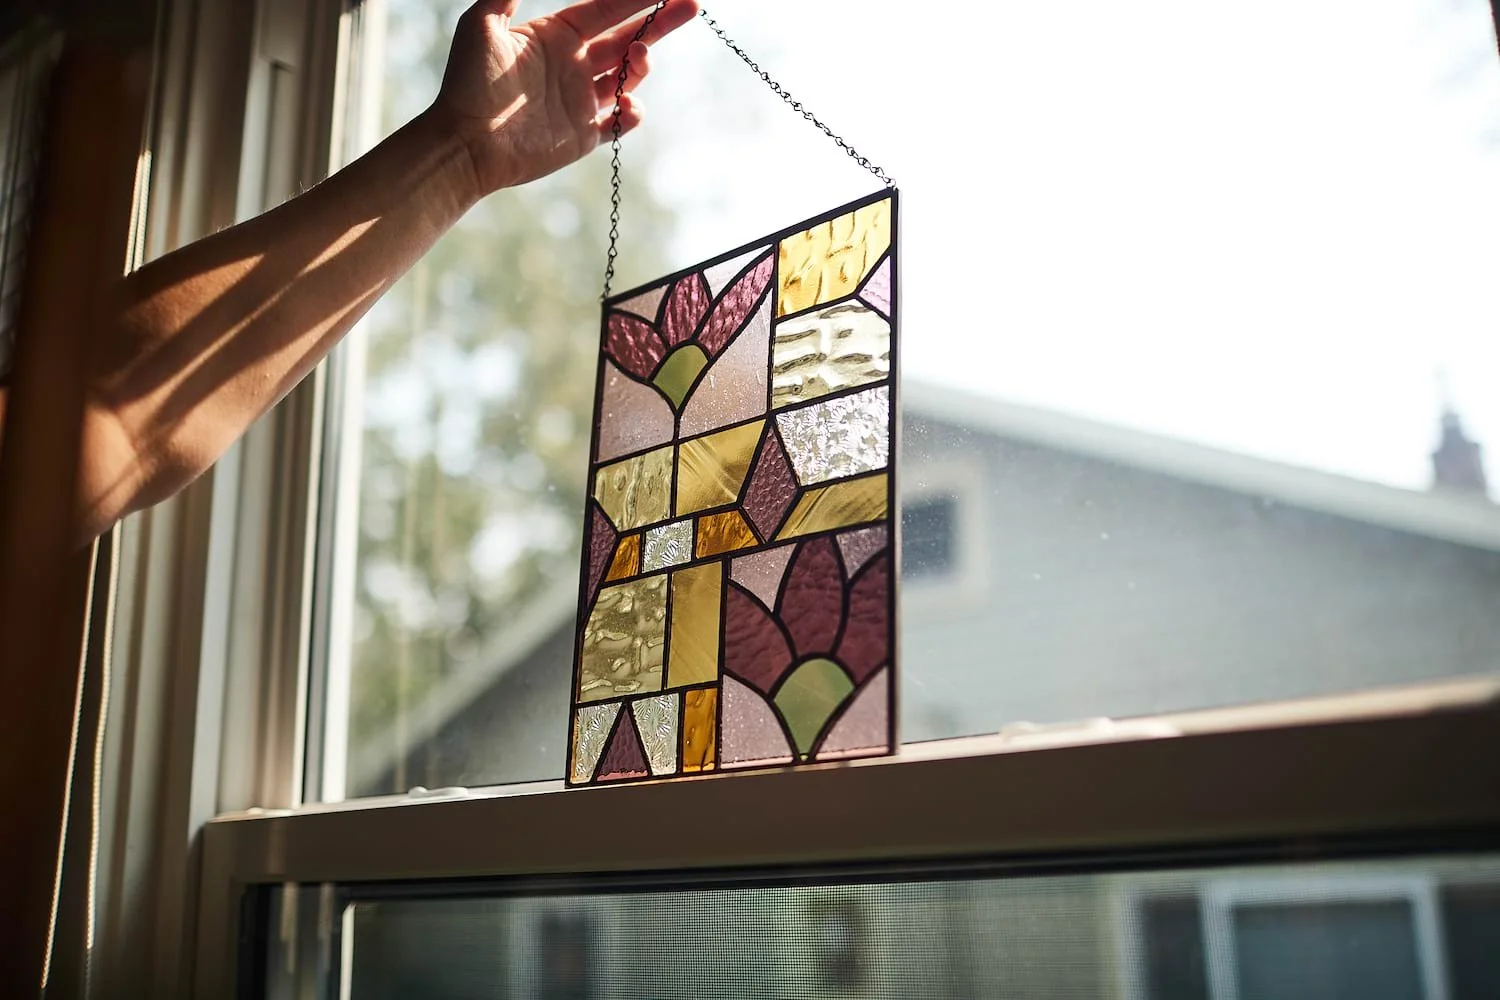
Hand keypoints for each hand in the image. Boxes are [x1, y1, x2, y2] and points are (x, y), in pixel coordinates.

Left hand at [432, 0, 698, 195]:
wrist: (466, 144)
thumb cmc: (469, 83)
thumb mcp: (481, 24)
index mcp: (554, 35)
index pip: (605, 9)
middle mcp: (572, 64)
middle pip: (627, 37)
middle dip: (659, 22)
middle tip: (690, 5)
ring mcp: (580, 100)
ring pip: (627, 76)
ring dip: (641, 64)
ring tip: (638, 58)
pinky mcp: (583, 136)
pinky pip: (621, 123)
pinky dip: (632, 113)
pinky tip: (626, 104)